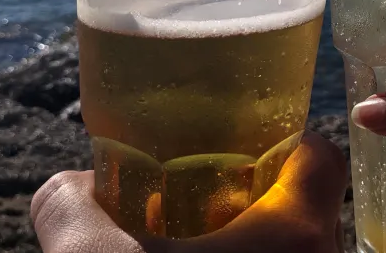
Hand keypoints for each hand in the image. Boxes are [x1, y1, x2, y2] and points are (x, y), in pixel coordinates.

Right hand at [31, 132, 346, 252]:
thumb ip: (73, 209)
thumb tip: (65, 187)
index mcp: (297, 234)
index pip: (320, 158)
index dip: (285, 143)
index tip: (241, 147)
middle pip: (305, 214)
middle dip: (255, 204)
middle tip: (200, 202)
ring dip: (250, 252)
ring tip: (188, 250)